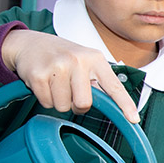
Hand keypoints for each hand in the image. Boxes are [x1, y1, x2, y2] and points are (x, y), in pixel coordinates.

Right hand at [1, 31, 139, 122]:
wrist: (30, 43)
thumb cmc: (61, 55)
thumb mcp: (84, 61)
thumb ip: (96, 81)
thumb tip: (109, 104)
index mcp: (95, 59)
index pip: (114, 87)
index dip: (125, 105)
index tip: (133, 119)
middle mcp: (78, 61)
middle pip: (83, 104)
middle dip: (75, 105)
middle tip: (69, 91)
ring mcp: (57, 67)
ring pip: (63, 106)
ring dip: (58, 101)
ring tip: (55, 83)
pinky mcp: (39, 75)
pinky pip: (46, 103)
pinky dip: (44, 98)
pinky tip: (44, 82)